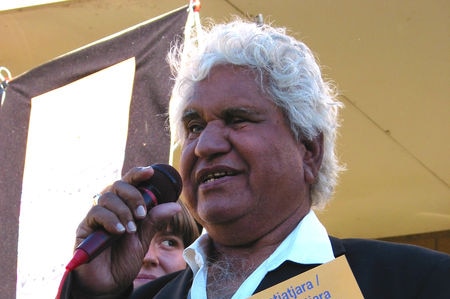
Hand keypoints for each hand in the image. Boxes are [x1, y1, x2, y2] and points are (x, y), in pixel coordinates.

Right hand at [71, 166, 180, 295]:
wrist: (109, 283)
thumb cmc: (124, 259)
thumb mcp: (144, 239)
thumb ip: (155, 221)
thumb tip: (175, 206)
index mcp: (124, 206)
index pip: (129, 183)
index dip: (138, 174)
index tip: (150, 172)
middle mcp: (109, 207)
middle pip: (118, 185)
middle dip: (133, 196)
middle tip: (142, 214)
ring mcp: (96, 216)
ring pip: (107, 197)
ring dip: (123, 211)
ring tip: (131, 230)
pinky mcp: (84, 227)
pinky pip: (96, 213)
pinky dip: (111, 220)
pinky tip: (120, 231)